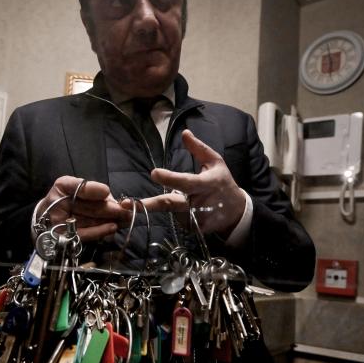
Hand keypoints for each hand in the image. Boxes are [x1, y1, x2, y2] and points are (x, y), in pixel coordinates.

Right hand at [37, 176, 128, 240]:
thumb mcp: (79, 187)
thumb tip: (112, 197)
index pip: (78, 187)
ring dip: (111, 220)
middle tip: (128, 210)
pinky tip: (112, 228)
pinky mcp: (64, 235)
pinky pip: (85, 234)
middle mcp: (58, 203)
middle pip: (89, 206)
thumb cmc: (69, 198)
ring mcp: (60, 221)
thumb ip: (94, 190)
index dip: (92, 190)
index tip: (106, 191)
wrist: (50, 216)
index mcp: (62, 186)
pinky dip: (100, 231)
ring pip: (90, 220)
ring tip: (126, 219)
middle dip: (112, 209)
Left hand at [123, 129, 244, 236]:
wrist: (237, 211)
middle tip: (126, 205)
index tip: (154, 173)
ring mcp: (197, 219)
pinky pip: (178, 220)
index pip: (186, 182)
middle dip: (148, 205)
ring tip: (189, 198)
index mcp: (207, 183)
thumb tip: (184, 132)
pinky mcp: (195, 230)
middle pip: (170, 204)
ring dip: (171, 204)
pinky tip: (191, 209)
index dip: (170, 179)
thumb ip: (199, 149)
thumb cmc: (223, 182)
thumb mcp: (215, 162)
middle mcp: (201, 203)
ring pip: (172, 211)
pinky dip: (179, 213)